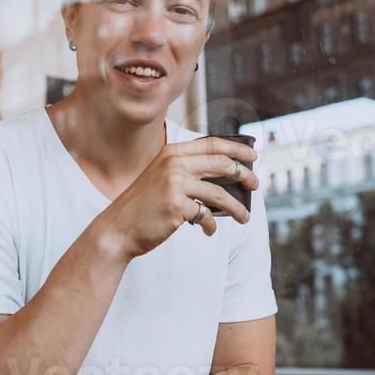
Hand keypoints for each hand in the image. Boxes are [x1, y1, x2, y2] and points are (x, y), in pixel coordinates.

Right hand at [97, 136, 258, 259]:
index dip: (237, 149)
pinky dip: (210, 225)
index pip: (212, 144)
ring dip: (236, 207)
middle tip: (255, 185)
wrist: (118, 228)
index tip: (253, 156)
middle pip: (221, 164)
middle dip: (244, 175)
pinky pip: (205, 215)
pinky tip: (208, 230)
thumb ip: (186, 171)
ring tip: (244, 217)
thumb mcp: (161, 178)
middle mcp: (174, 164)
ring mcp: (175, 184)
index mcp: (171, 153)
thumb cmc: (143, 206)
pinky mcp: (177, 206)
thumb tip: (224, 176)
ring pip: (219, 194)